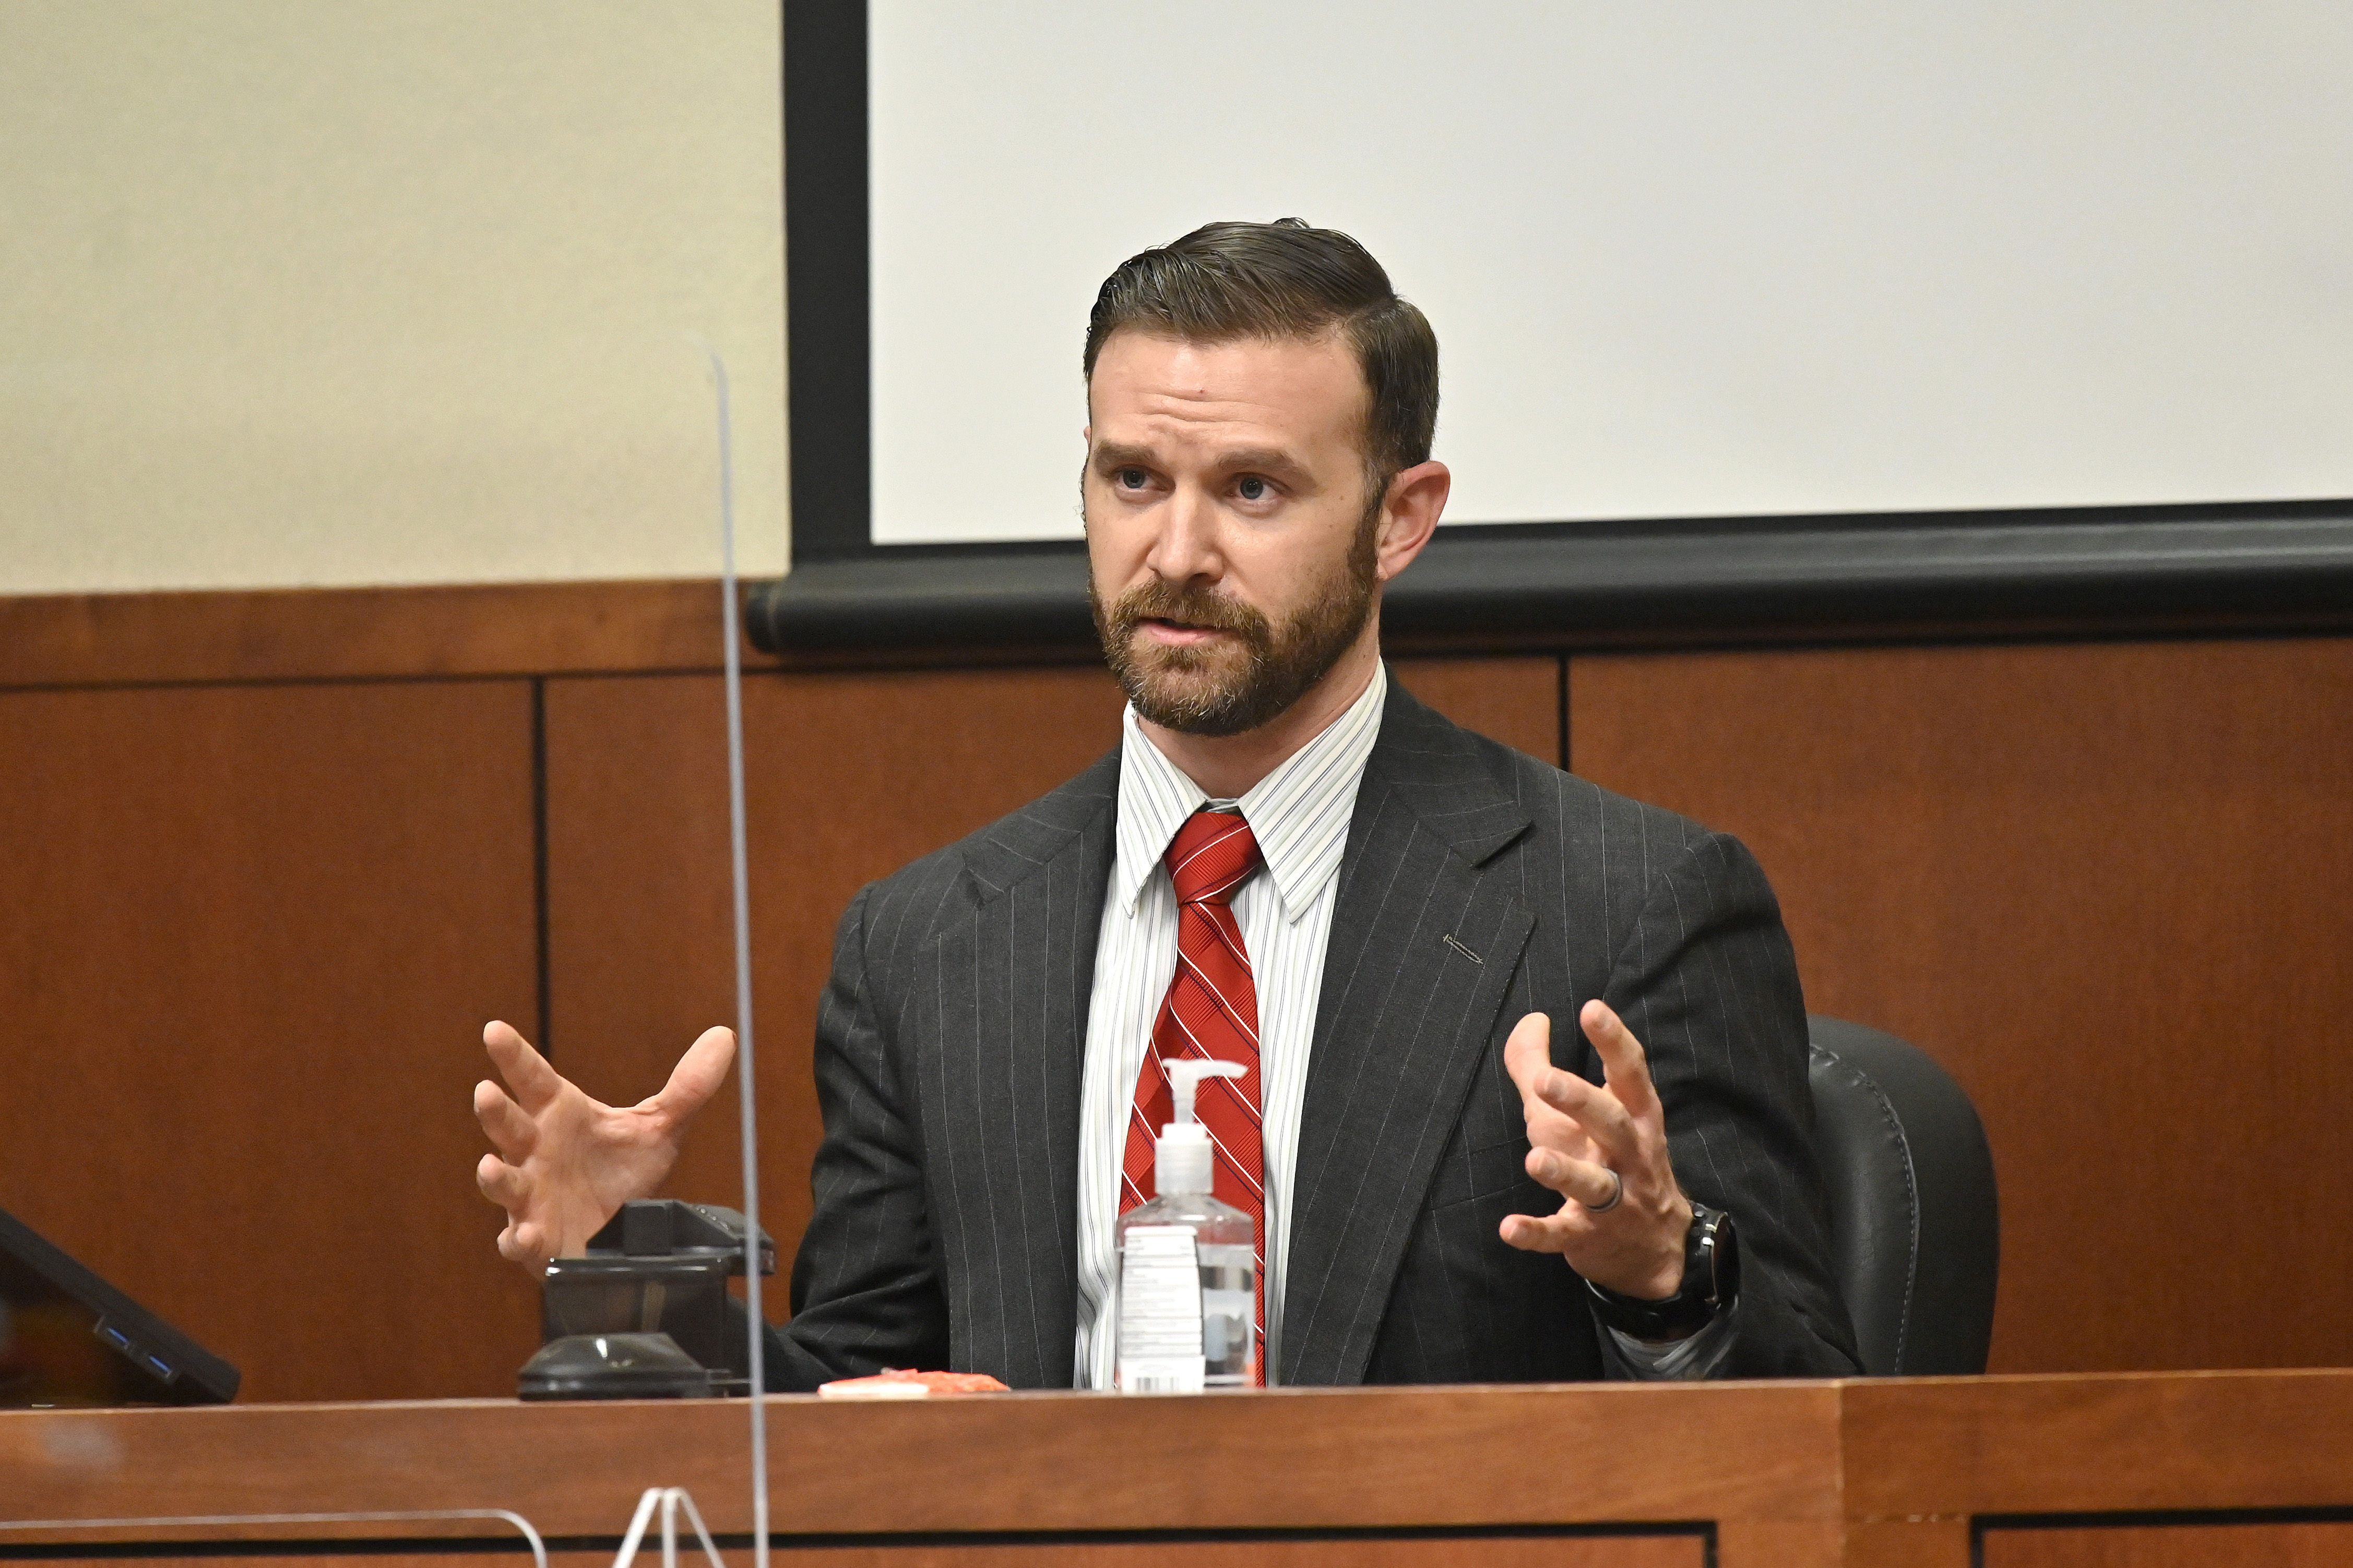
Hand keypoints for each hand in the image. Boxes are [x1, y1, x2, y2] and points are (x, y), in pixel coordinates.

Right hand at [472, 1020, 736, 1271]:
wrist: (619, 1232)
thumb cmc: (621, 1172)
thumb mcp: (659, 1127)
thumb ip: (688, 1086)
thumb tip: (724, 1035)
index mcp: (559, 1116)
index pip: (533, 1079)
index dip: (514, 1055)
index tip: (495, 1030)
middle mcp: (536, 1152)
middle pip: (508, 1126)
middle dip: (495, 1111)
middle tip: (486, 1091)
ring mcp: (531, 1196)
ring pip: (503, 1183)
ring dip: (494, 1176)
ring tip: (490, 1166)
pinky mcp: (536, 1238)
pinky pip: (519, 1240)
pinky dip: (518, 1240)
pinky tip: (522, 1237)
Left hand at [1499, 1001, 1690, 1300]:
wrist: (1655, 1249)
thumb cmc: (1610, 1160)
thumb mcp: (1583, 1112)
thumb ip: (1544, 1064)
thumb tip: (1531, 1020)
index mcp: (1633, 1116)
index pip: (1629, 1072)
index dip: (1613, 1041)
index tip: (1592, 1009)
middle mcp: (1629, 1155)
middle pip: (1611, 1124)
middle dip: (1582, 1102)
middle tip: (1547, 1081)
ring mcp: (1613, 1200)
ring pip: (1592, 1184)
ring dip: (1564, 1173)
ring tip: (1535, 1159)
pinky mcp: (1588, 1237)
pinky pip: (1561, 1235)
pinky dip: (1536, 1233)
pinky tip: (1509, 1228)